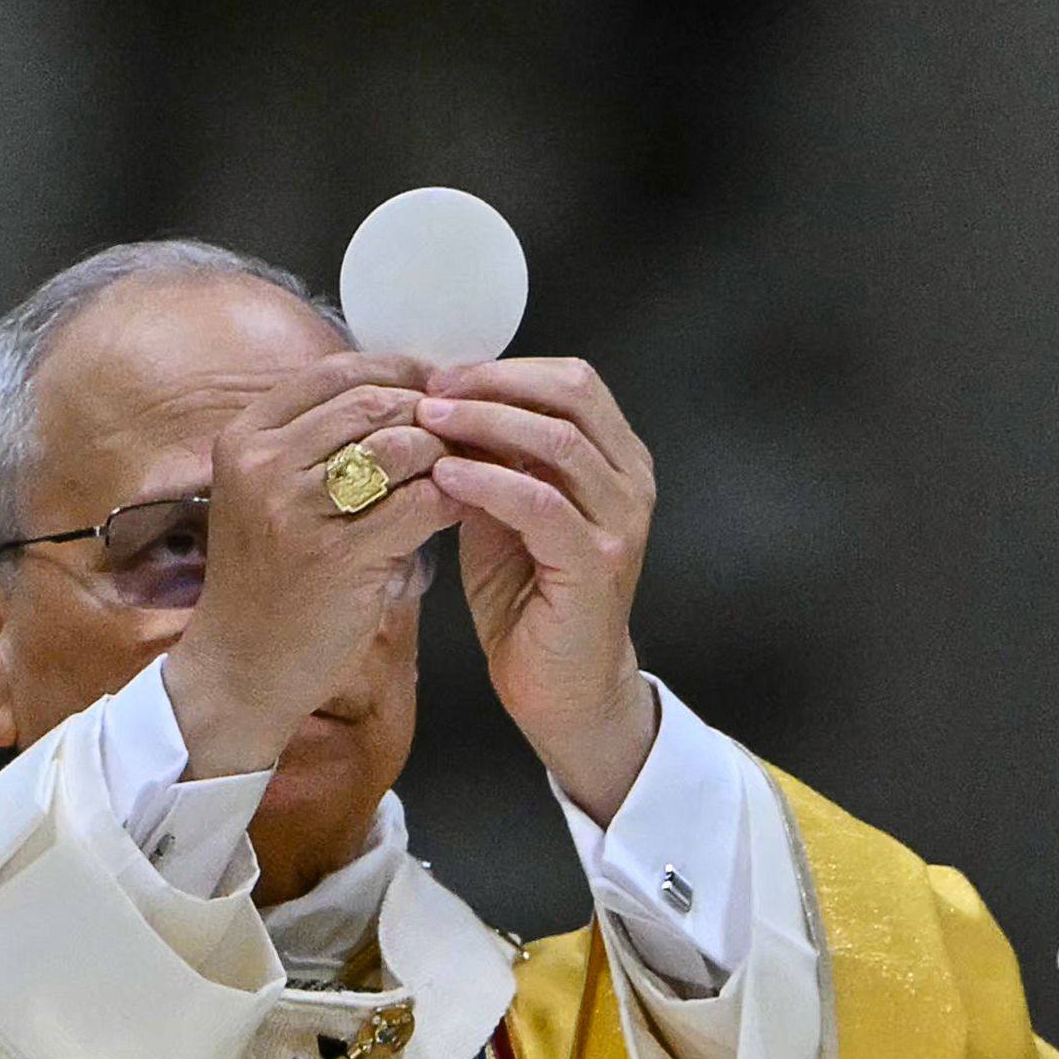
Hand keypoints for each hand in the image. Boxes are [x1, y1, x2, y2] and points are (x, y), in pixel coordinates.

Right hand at [166, 352, 460, 777]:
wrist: (239, 670)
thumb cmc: (267, 583)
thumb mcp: (267, 496)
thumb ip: (316, 443)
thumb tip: (402, 394)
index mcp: (245, 437)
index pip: (336, 371)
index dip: (399, 371)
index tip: (439, 386)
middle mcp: (264, 464)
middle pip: (373, 401)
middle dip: (430, 412)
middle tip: (468, 430)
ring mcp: (298, 510)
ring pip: (401, 446)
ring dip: (446, 454)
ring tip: (469, 470)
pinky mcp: (340, 558)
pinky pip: (421, 504)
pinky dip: (454, 499)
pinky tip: (466, 508)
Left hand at [421, 359, 658, 821]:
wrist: (561, 689)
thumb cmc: (530, 602)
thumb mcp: (505, 513)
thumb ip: (491, 461)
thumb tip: (443, 406)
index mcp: (615, 460)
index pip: (571, 381)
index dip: (505, 368)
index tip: (442, 374)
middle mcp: (629, 483)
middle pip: (571, 395)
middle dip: (494, 384)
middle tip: (433, 389)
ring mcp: (619, 523)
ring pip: (558, 441)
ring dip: (485, 423)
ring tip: (429, 422)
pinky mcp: (595, 565)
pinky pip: (540, 504)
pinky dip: (488, 481)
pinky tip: (445, 476)